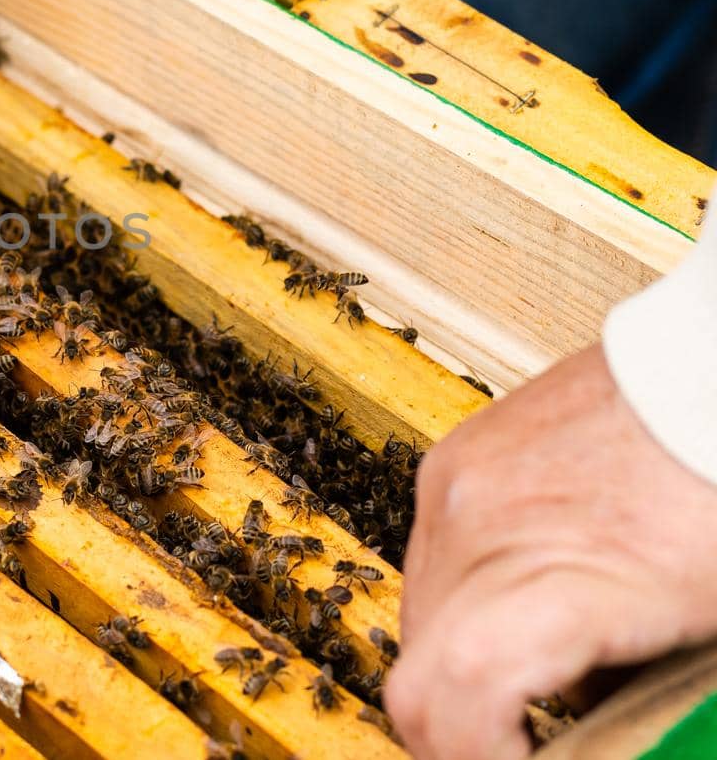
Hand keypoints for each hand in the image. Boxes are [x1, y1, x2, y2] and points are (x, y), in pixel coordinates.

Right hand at [386, 343, 716, 757]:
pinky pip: (430, 560)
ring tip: (539, 679)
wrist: (709, 382)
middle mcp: (483, 530)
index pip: (450, 706)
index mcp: (561, 579)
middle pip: (417, 675)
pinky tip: (531, 604)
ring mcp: (456, 489)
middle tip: (521, 750)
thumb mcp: (702, 630)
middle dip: (463, 734)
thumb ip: (636, 705)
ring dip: (461, 666)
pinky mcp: (451, 461)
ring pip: (417, 621)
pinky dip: (468, 603)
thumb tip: (588, 742)